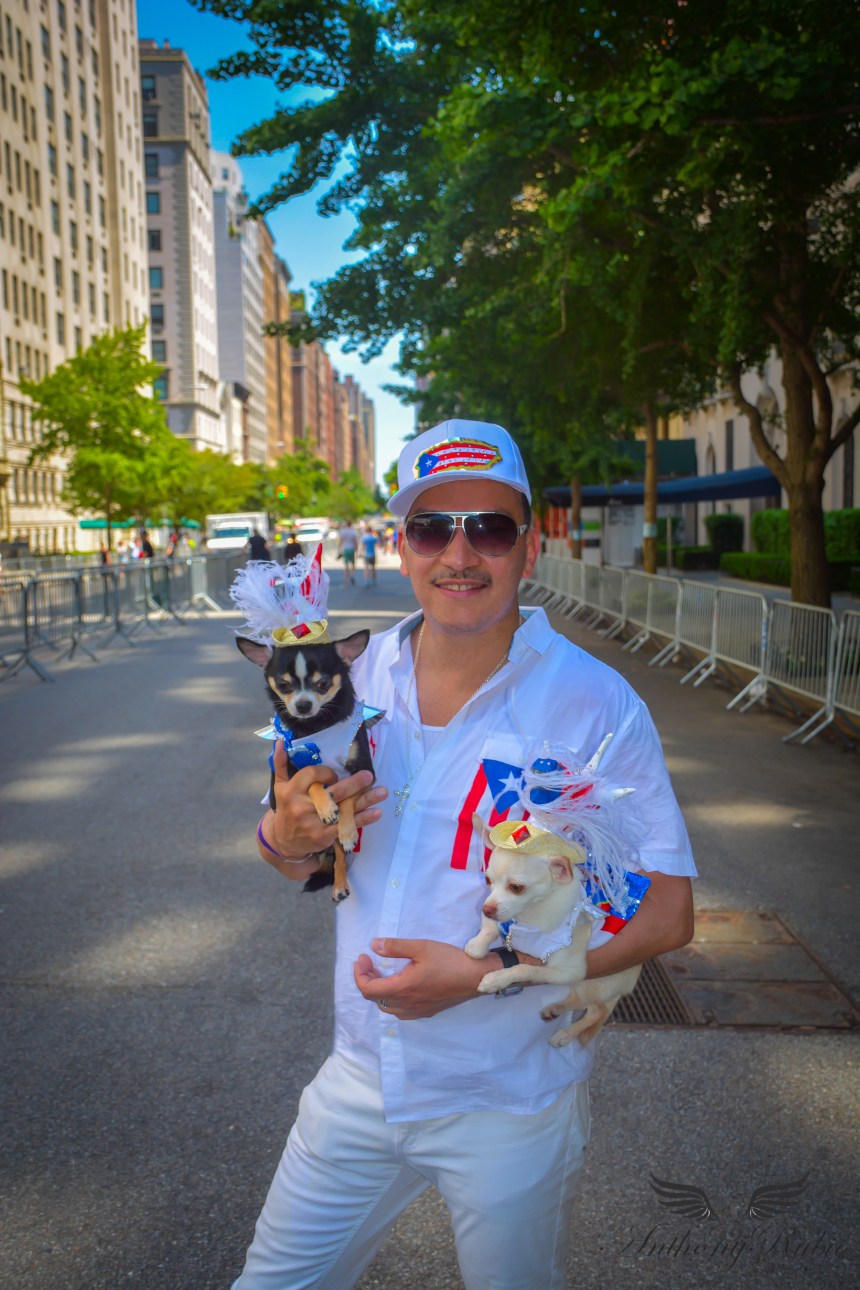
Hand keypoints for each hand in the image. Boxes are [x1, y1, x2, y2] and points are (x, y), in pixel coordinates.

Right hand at [267, 741, 387, 858]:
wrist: (284, 842)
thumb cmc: (286, 809)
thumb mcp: (279, 787)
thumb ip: (281, 764)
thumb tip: (279, 742)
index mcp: (291, 790)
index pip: (313, 774)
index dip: (327, 773)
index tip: (335, 775)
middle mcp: (302, 806)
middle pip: (333, 792)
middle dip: (354, 784)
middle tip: (369, 776)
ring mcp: (314, 822)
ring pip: (344, 809)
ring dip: (366, 800)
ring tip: (382, 792)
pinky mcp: (324, 836)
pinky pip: (346, 825)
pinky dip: (363, 819)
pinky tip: (376, 813)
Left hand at [353, 938, 507, 1019]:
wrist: (476, 978)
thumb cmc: (449, 961)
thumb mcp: (421, 947)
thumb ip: (395, 947)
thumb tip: (373, 945)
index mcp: (402, 989)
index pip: (367, 989)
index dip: (359, 974)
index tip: (362, 957)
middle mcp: (406, 1005)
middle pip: (374, 998)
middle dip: (367, 979)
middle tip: (370, 961)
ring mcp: (416, 1011)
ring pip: (386, 1006)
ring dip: (378, 989)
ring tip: (383, 971)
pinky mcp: (426, 1012)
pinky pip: (399, 1010)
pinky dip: (391, 997)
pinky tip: (399, 984)